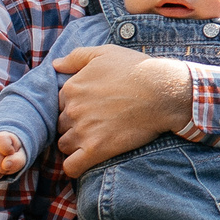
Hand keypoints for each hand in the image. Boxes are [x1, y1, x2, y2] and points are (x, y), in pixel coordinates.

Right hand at [0, 132, 25, 182]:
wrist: (4, 156)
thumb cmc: (13, 156)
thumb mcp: (20, 157)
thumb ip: (17, 160)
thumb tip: (5, 165)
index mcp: (2, 136)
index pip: (1, 140)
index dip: (7, 150)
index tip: (11, 152)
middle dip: (3, 168)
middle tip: (7, 167)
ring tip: (0, 172)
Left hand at [53, 44, 192, 177]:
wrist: (163, 92)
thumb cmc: (137, 70)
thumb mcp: (106, 53)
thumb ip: (77, 56)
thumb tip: (55, 65)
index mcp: (72, 88)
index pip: (61, 105)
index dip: (74, 107)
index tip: (92, 108)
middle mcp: (73, 110)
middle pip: (61, 125)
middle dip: (75, 125)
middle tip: (98, 123)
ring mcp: (83, 131)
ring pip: (64, 145)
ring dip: (76, 145)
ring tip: (96, 140)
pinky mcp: (96, 150)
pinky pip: (71, 167)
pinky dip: (75, 166)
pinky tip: (86, 160)